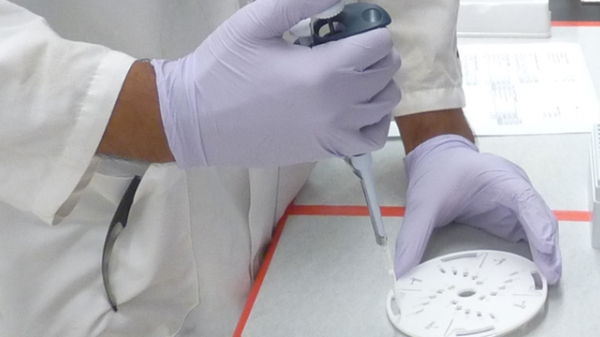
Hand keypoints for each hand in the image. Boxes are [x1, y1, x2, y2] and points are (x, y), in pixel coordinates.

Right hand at [151, 0, 400, 167]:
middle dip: (372, 51)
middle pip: (387, 71)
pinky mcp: (327, 151)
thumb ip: (302, 1)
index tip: (342, 26)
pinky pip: (372, 136)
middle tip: (341, 46)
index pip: (379, 43)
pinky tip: (353, 105)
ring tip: (346, 73)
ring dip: (375, 81)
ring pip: (385, 103)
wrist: (197, 121)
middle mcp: (339, 108)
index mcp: (324, 73)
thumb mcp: (255, 22)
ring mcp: (335, 134)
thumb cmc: (222, 69)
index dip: (366, 27)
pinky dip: (373, 117)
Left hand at [395, 135, 561, 283]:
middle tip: (549, 276)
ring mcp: (515, 204)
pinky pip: (527, 235)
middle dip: (548, 246)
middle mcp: (514, 190)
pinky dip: (532, 252)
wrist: (436, 158)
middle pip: (540, 217)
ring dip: (545, 252)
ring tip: (547, 278)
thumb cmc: (437, 172)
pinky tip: (532, 271)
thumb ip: (412, 238)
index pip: (526, 201)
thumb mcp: (421, 205)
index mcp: (499, 178)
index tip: (544, 250)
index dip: (538, 226)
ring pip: (538, 228)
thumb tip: (402, 270)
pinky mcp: (509, 217)